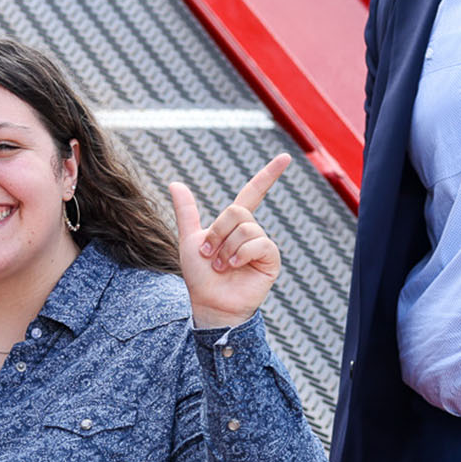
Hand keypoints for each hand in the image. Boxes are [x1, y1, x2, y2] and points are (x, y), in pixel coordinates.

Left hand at [168, 153, 290, 329]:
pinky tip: (234, 267)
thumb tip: (175, 183)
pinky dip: (241, 253)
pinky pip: (259, 243)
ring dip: (226, 248)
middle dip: (218, 231)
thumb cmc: (200, 276)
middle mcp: (250, 231)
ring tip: (221, 266)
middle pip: (238, 211)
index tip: (285, 158)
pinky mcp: (270, 260)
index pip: (253, 192)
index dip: (269, 175)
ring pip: (246, 228)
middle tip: (210, 254)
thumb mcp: (189, 240)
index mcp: (234, 224)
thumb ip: (186, 212)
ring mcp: (261, 245)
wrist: (208, 303)